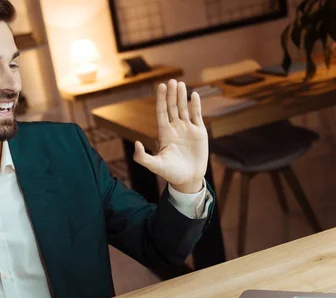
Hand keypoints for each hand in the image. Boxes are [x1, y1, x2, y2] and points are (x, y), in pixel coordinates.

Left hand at [133, 79, 208, 193]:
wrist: (188, 179)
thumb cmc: (170, 173)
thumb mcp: (154, 165)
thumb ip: (142, 157)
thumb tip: (135, 143)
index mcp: (164, 133)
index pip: (162, 112)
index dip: (161, 99)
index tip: (161, 86)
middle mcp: (175, 128)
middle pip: (172, 107)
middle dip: (172, 94)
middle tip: (172, 80)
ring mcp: (187, 129)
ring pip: (184, 109)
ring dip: (182, 96)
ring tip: (180, 84)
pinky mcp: (199, 132)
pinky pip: (197, 115)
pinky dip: (196, 105)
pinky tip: (194, 95)